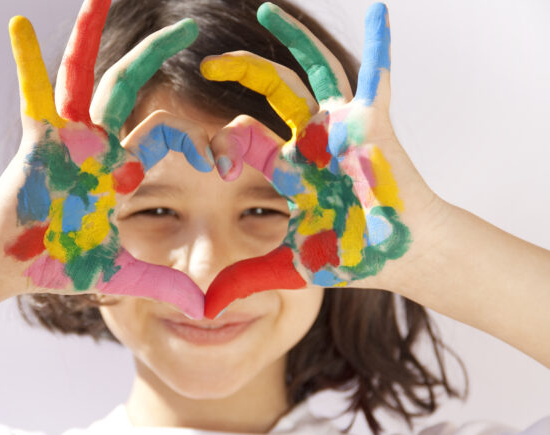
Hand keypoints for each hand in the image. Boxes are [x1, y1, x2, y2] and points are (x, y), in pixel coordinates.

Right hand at [0, 0, 213, 317]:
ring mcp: (68, 139)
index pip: (169, 137)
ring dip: (91, 35)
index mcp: (123, 168)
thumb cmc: (65, 263)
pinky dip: (27, 63)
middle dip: (159, 53)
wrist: (16, 264)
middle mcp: (99, 144)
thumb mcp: (123, 273)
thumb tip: (206, 309)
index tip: (222, 159)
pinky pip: (33, 96)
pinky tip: (20, 25)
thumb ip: (163, 284)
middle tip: (190, 26)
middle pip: (131, 87)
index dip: (197, 142)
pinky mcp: (37, 142)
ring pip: (85, 77)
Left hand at [199, 2, 447, 315]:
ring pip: (309, 72)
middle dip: (240, 73)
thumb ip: (249, 279)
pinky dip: (379, 44)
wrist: (405, 255)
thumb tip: (204, 311)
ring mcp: (340, 126)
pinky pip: (374, 74)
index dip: (223, 142)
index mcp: (289, 166)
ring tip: (264, 10)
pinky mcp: (371, 122)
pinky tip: (379, 12)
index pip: (244, 138)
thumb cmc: (355, 256)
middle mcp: (311, 138)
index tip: (213, 157)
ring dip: (290, 39)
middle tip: (206, 62)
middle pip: (270, 93)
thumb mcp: (292, 266)